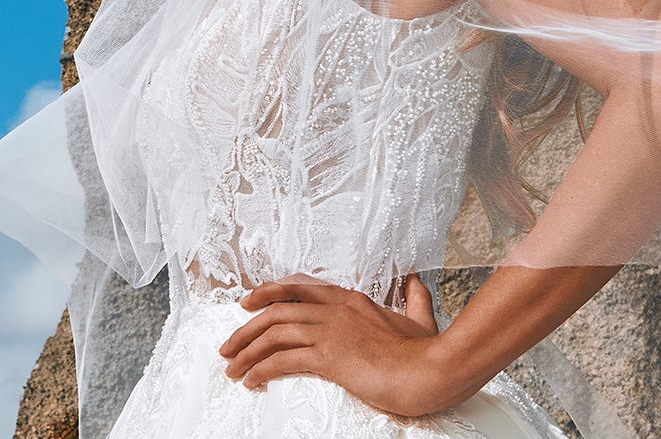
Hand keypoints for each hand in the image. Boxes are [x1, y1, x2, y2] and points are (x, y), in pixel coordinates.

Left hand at [216, 272, 456, 416]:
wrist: (432, 370)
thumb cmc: (426, 351)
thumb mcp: (421, 317)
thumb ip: (415, 297)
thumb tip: (416, 281)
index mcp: (351, 299)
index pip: (299, 289)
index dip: (269, 293)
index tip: (248, 302)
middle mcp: (335, 310)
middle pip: (276, 311)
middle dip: (246, 328)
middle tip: (228, 345)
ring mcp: (331, 332)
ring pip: (273, 333)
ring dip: (247, 351)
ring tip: (232, 368)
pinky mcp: (329, 357)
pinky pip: (283, 360)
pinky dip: (260, 369)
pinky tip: (251, 380)